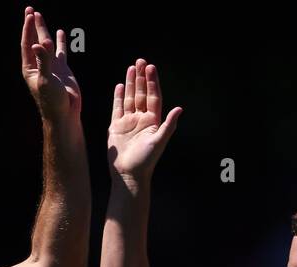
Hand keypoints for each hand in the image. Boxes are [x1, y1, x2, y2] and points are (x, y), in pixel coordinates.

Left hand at [21, 7, 80, 121]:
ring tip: (40, 16)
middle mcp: (39, 65)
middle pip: (34, 40)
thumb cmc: (52, 101)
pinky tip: (60, 33)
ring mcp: (51, 66)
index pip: (28, 43)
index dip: (28, 29)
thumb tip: (38, 44)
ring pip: (47, 44)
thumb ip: (43, 62)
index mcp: (30, 68)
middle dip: (33, 25)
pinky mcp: (63, 70)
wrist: (65, 115)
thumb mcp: (45, 80)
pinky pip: (60, 52)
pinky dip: (60, 42)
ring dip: (44, 30)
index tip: (30, 15)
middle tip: (31, 10)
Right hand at [108, 59, 181, 186]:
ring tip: (131, 68)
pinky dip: (119, 97)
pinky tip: (120, 86)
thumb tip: (179, 108)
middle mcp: (142, 119)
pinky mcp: (117, 126)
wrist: (129, 174)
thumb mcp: (159, 142)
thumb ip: (168, 125)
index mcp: (153, 121)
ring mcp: (129, 122)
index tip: (151, 67)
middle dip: (142, 78)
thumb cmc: (146, 161)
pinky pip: (118, 108)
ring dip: (131, 83)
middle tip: (141, 61)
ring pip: (130, 98)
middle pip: (142, 94)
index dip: (153, 82)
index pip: (153, 97)